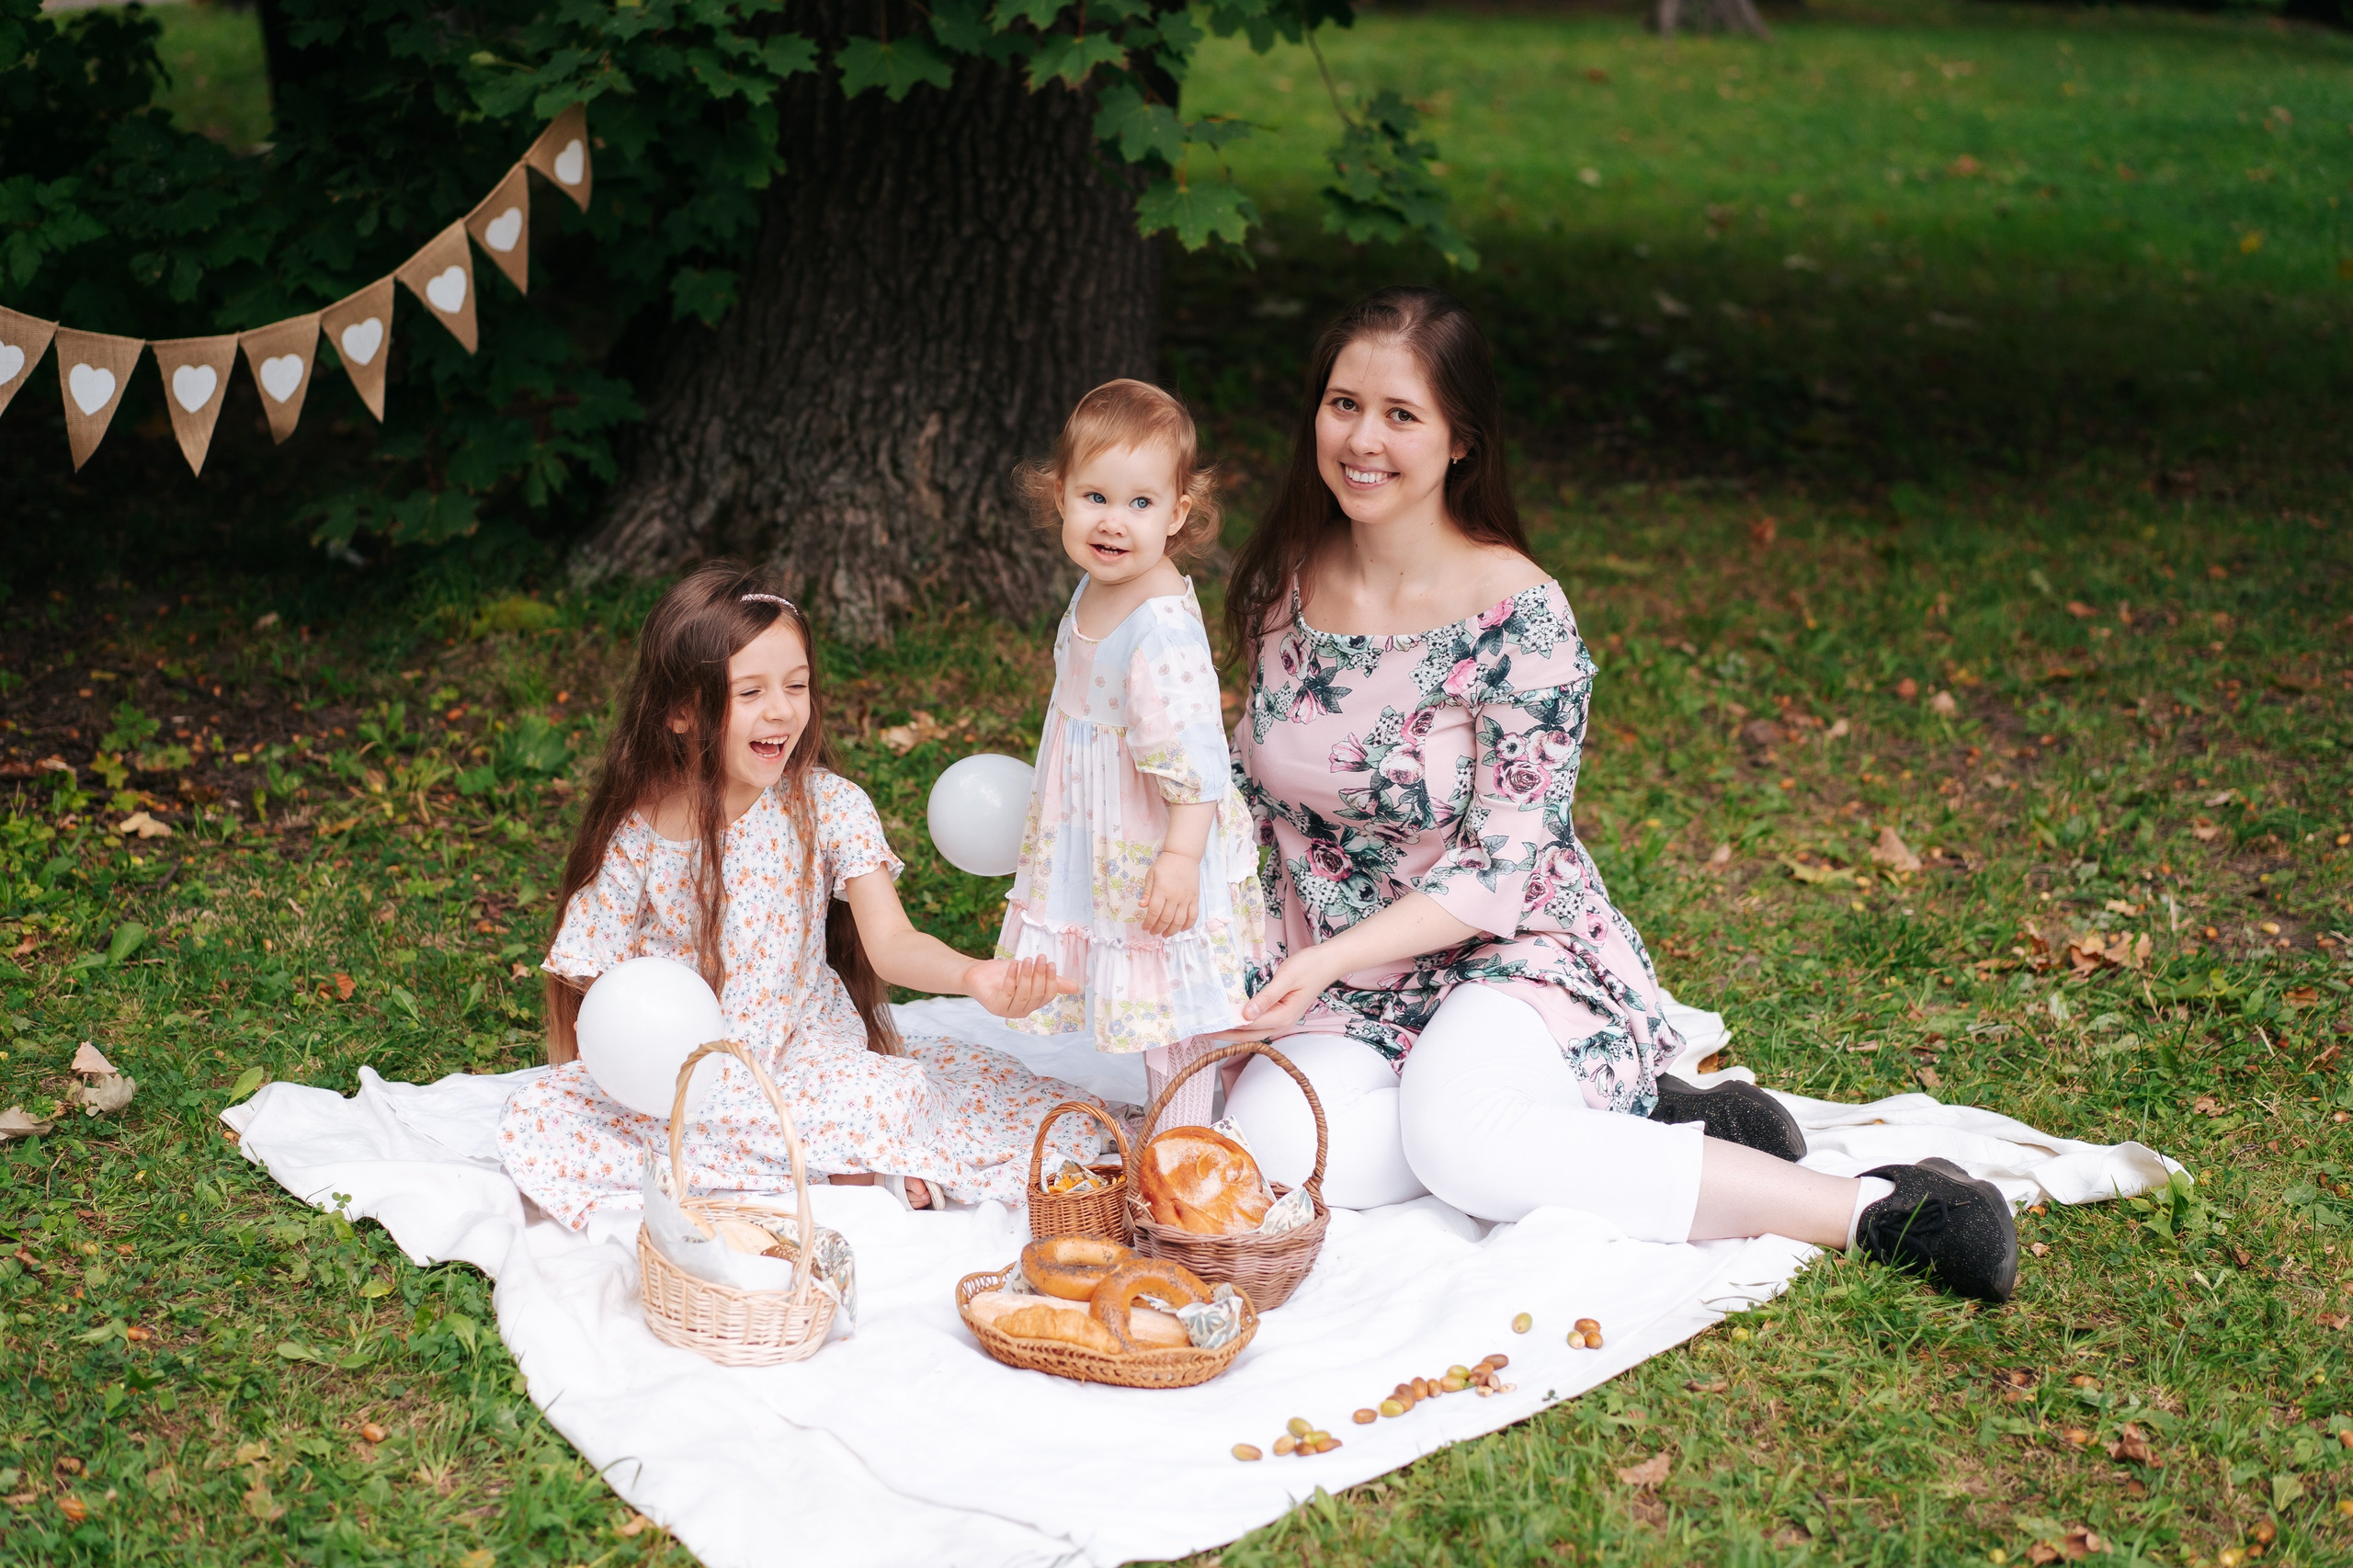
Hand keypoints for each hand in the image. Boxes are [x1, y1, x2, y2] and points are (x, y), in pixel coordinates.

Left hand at [963, 955, 1076, 1018]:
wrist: (979, 974)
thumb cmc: (1005, 973)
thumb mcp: (1031, 973)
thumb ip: (1053, 982)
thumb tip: (1077, 988)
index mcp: (1033, 1004)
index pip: (1048, 996)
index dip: (1051, 980)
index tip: (1051, 963)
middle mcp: (1022, 1011)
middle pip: (1036, 994)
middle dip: (1040, 975)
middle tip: (1040, 957)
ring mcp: (1008, 1011)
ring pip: (1024, 994)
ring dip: (1026, 975)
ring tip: (1026, 959)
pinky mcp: (995, 1007)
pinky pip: (1008, 993)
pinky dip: (1012, 978)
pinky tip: (1013, 965)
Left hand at [1138, 850, 1201, 936]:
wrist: (1183, 856)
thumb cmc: (1165, 865)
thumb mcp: (1151, 875)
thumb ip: (1147, 892)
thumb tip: (1142, 906)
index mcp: (1161, 890)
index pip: (1154, 912)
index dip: (1149, 923)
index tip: (1145, 928)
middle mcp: (1174, 896)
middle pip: (1166, 919)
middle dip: (1158, 929)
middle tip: (1153, 932)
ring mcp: (1186, 898)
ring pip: (1179, 920)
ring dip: (1172, 930)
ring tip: (1165, 934)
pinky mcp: (1195, 898)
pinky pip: (1193, 915)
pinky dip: (1188, 925)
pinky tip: (1182, 929)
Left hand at [1213, 950, 1332, 1040]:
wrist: (1328, 962)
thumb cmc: (1309, 966)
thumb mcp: (1286, 978)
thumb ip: (1266, 997)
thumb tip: (1246, 1015)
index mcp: (1283, 1016)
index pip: (1248, 1026)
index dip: (1226, 1027)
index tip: (1206, 1025)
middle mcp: (1282, 1024)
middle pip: (1248, 1035)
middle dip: (1224, 1034)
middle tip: (1201, 1031)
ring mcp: (1282, 1021)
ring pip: (1252, 1032)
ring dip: (1232, 1031)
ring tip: (1211, 1027)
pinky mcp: (1281, 1014)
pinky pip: (1258, 1025)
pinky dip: (1242, 1025)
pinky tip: (1231, 1019)